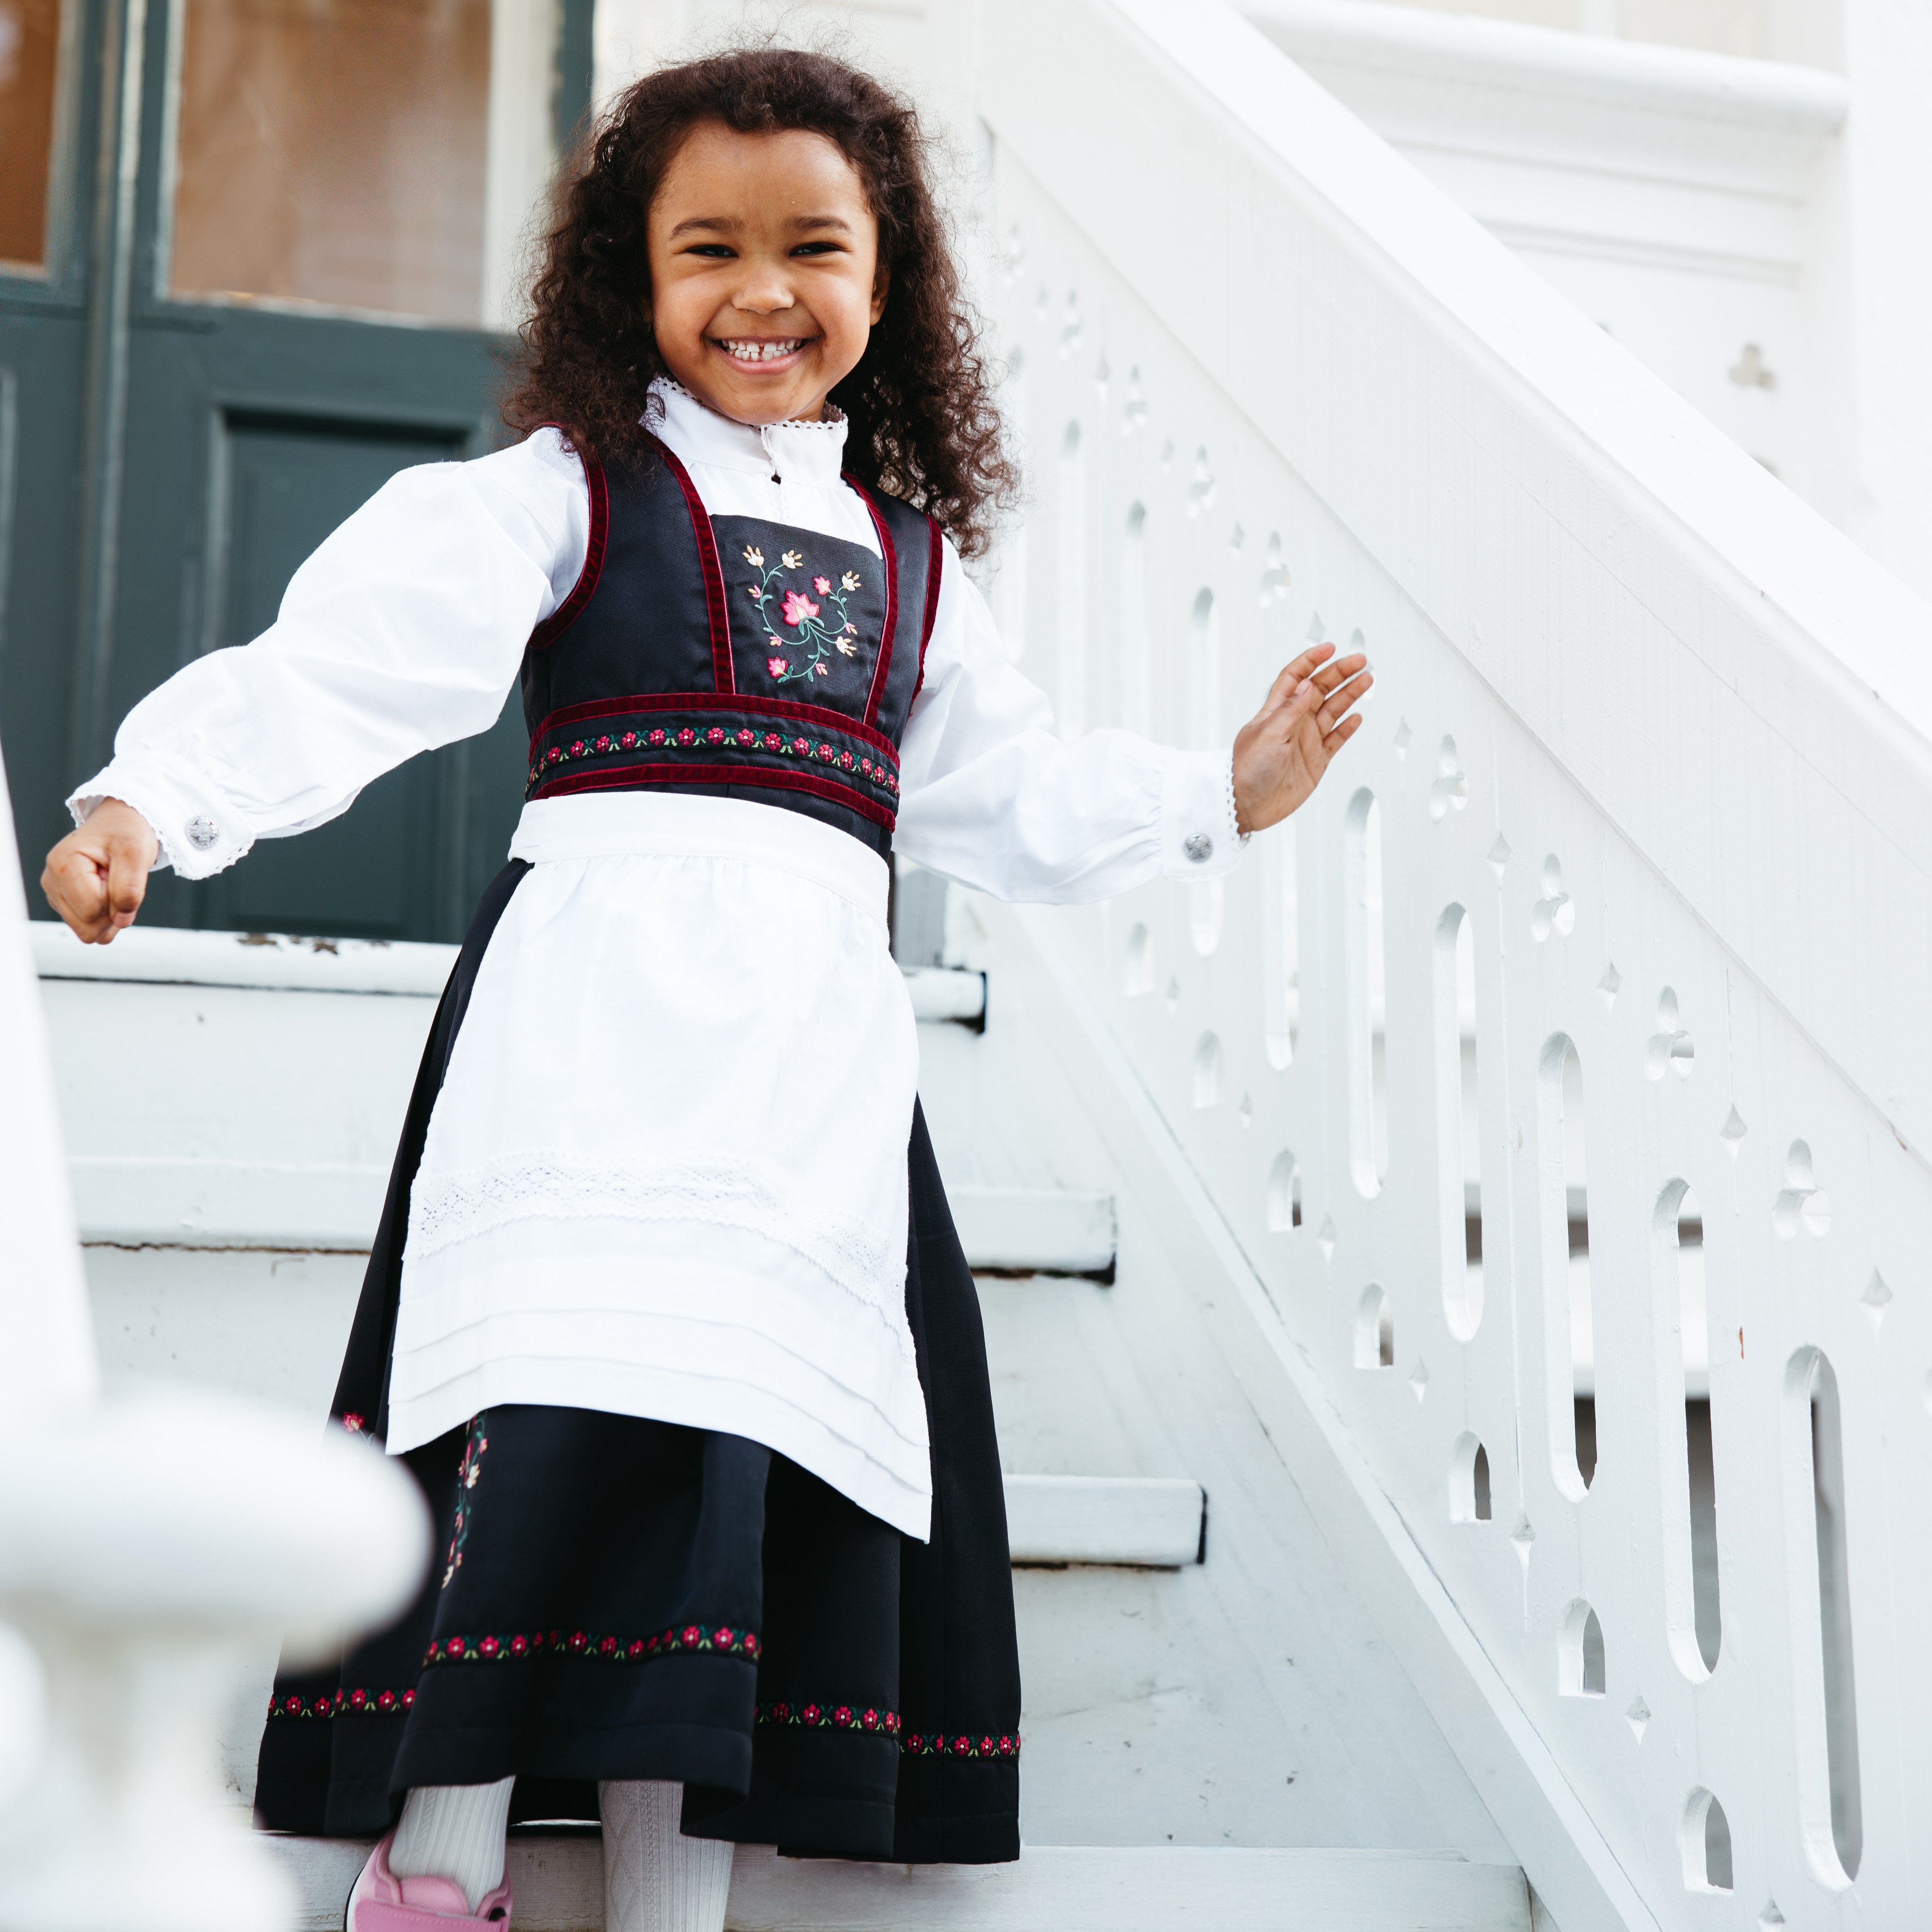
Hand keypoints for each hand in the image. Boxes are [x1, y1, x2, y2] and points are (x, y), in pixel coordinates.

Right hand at [42, 800, 159, 943]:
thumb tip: (120, 921)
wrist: (119, 825)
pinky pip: (88, 927)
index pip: (92, 910)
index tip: (118, 873)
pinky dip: (104, 916)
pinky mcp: (64, 903)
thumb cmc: (125, 833)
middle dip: (111, 912)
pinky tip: (106, 892)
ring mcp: (56, 894)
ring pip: (87, 932)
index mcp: (63, 865)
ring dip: (109, 915)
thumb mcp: (136, 853)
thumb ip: (129, 888)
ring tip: (111, 884)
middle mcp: (52, 881)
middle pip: (86, 928)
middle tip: (116, 881)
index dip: (116, 899)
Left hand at [1231, 642, 1371, 836]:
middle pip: (1320, 689)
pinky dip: (1347, 728)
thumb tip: (1307, 685)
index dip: (1311, 661)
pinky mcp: (1316, 761)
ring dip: (1349, 695)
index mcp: (1277, 711)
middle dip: (1340, 673)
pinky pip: (1336, 739)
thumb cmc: (1247, 770)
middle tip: (1360, 661)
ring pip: (1333, 711)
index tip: (1329, 648)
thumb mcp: (1268, 735)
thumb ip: (1290, 711)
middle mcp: (1293, 723)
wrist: (1247, 806)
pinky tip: (1357, 716)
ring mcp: (1306, 741)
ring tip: (1366, 680)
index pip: (1296, 677)